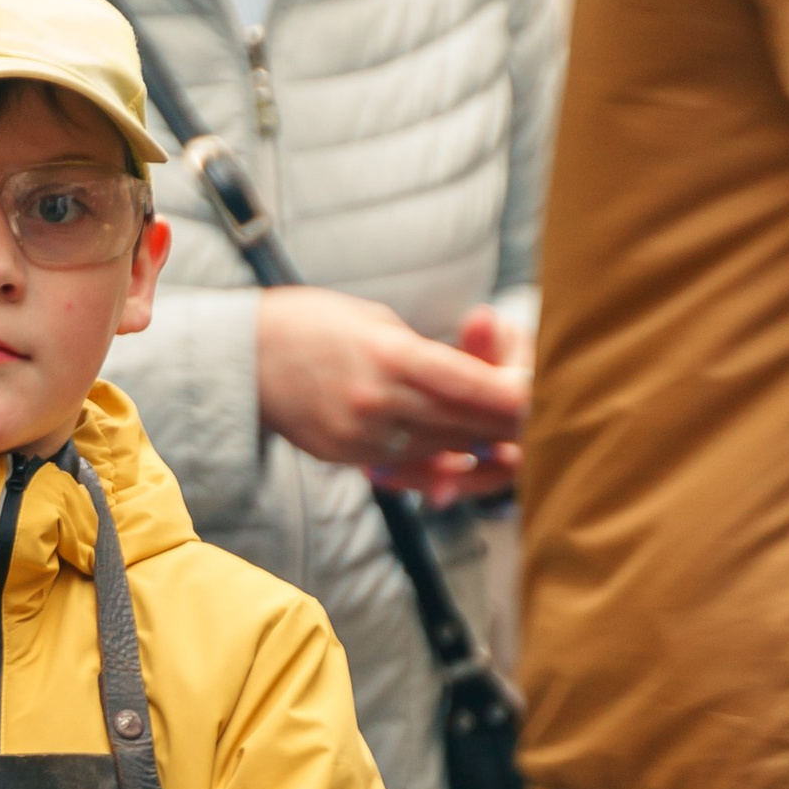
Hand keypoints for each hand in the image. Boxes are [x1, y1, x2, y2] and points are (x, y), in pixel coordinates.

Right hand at [254, 288, 526, 505]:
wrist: (240, 357)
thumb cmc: (312, 323)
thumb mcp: (376, 322)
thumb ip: (428, 357)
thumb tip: (476, 383)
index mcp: (390, 357)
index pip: (473, 386)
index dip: (517, 397)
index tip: (547, 399)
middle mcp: (378, 403)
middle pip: (465, 424)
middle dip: (508, 426)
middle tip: (546, 426)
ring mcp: (361, 436)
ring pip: (442, 450)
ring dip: (479, 448)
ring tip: (515, 444)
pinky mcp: (346, 456)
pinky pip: (405, 466)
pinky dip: (437, 464)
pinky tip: (460, 463)